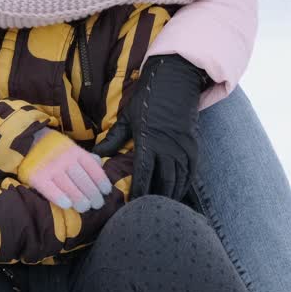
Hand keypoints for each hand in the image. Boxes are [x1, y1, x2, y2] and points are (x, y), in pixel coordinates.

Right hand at [18, 129, 111, 211]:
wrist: (26, 140)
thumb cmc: (52, 147)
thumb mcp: (70, 146)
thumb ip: (85, 156)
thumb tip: (100, 164)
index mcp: (75, 151)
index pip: (92, 168)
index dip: (101, 181)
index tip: (106, 192)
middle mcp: (64, 159)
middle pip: (83, 180)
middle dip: (93, 194)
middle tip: (97, 205)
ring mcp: (50, 167)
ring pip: (69, 186)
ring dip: (80, 199)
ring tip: (85, 208)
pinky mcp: (37, 176)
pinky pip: (50, 189)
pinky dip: (59, 197)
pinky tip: (67, 205)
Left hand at [93, 54, 207, 199]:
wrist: (175, 79)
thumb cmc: (147, 97)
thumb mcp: (127, 117)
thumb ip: (113, 139)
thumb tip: (96, 156)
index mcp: (149, 142)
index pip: (143, 176)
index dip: (137, 193)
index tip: (130, 206)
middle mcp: (169, 148)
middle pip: (163, 183)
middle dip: (154, 199)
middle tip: (146, 213)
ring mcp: (183, 148)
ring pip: (179, 181)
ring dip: (170, 196)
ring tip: (162, 209)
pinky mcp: (194, 146)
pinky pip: (191, 172)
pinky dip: (185, 185)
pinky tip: (178, 194)